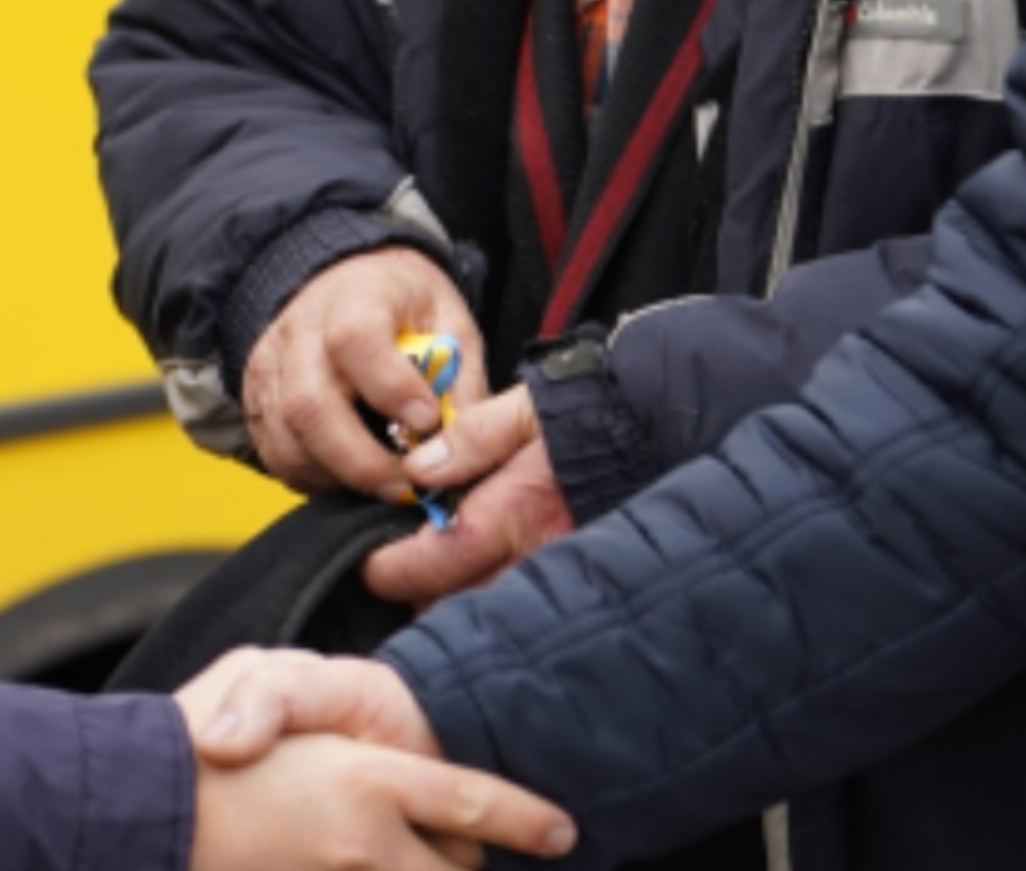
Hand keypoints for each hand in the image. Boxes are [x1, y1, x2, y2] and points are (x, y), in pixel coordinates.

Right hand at [178, 661, 575, 864]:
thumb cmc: (192, 738)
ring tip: (429, 855)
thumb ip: (317, 695)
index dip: (526, 822)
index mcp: (366, 781)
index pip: (473, 809)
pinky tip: (362, 865)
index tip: (562, 831)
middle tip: (463, 845)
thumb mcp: (259, 677)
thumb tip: (340, 731)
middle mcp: (366, 849)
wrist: (133, 813)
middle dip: (467, 862)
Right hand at [240, 247, 472, 499]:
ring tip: (384, 483)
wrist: (346, 280)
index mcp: (353, 296)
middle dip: (362, 462)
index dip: (390, 388)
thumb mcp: (448, 319)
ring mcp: (270, 368)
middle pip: (310, 406)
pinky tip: (351, 475)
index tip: (426, 420)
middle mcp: (300, 330)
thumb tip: (466, 449)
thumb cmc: (403, 305)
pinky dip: (315, 479)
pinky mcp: (256, 402)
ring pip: (287, 441)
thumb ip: (459, 381)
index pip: (354, 340)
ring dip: (338, 477)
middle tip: (407, 485)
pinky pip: (277, 457)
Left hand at [365, 382, 573, 605]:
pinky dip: (490, 605)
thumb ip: (469, 437)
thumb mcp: (524, 409)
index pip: (432, 563)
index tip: (368, 561)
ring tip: (432, 580)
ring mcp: (555, 580)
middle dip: (417, 594)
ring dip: (452, 604)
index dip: (388, 568)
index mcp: (512, 512)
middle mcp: (533, 559)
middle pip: (452, 606)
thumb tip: (417, 468)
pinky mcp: (572, 586)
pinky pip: (517, 612)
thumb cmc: (587, 416)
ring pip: (484, 616)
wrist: (656, 435)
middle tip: (396, 569)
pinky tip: (476, 587)